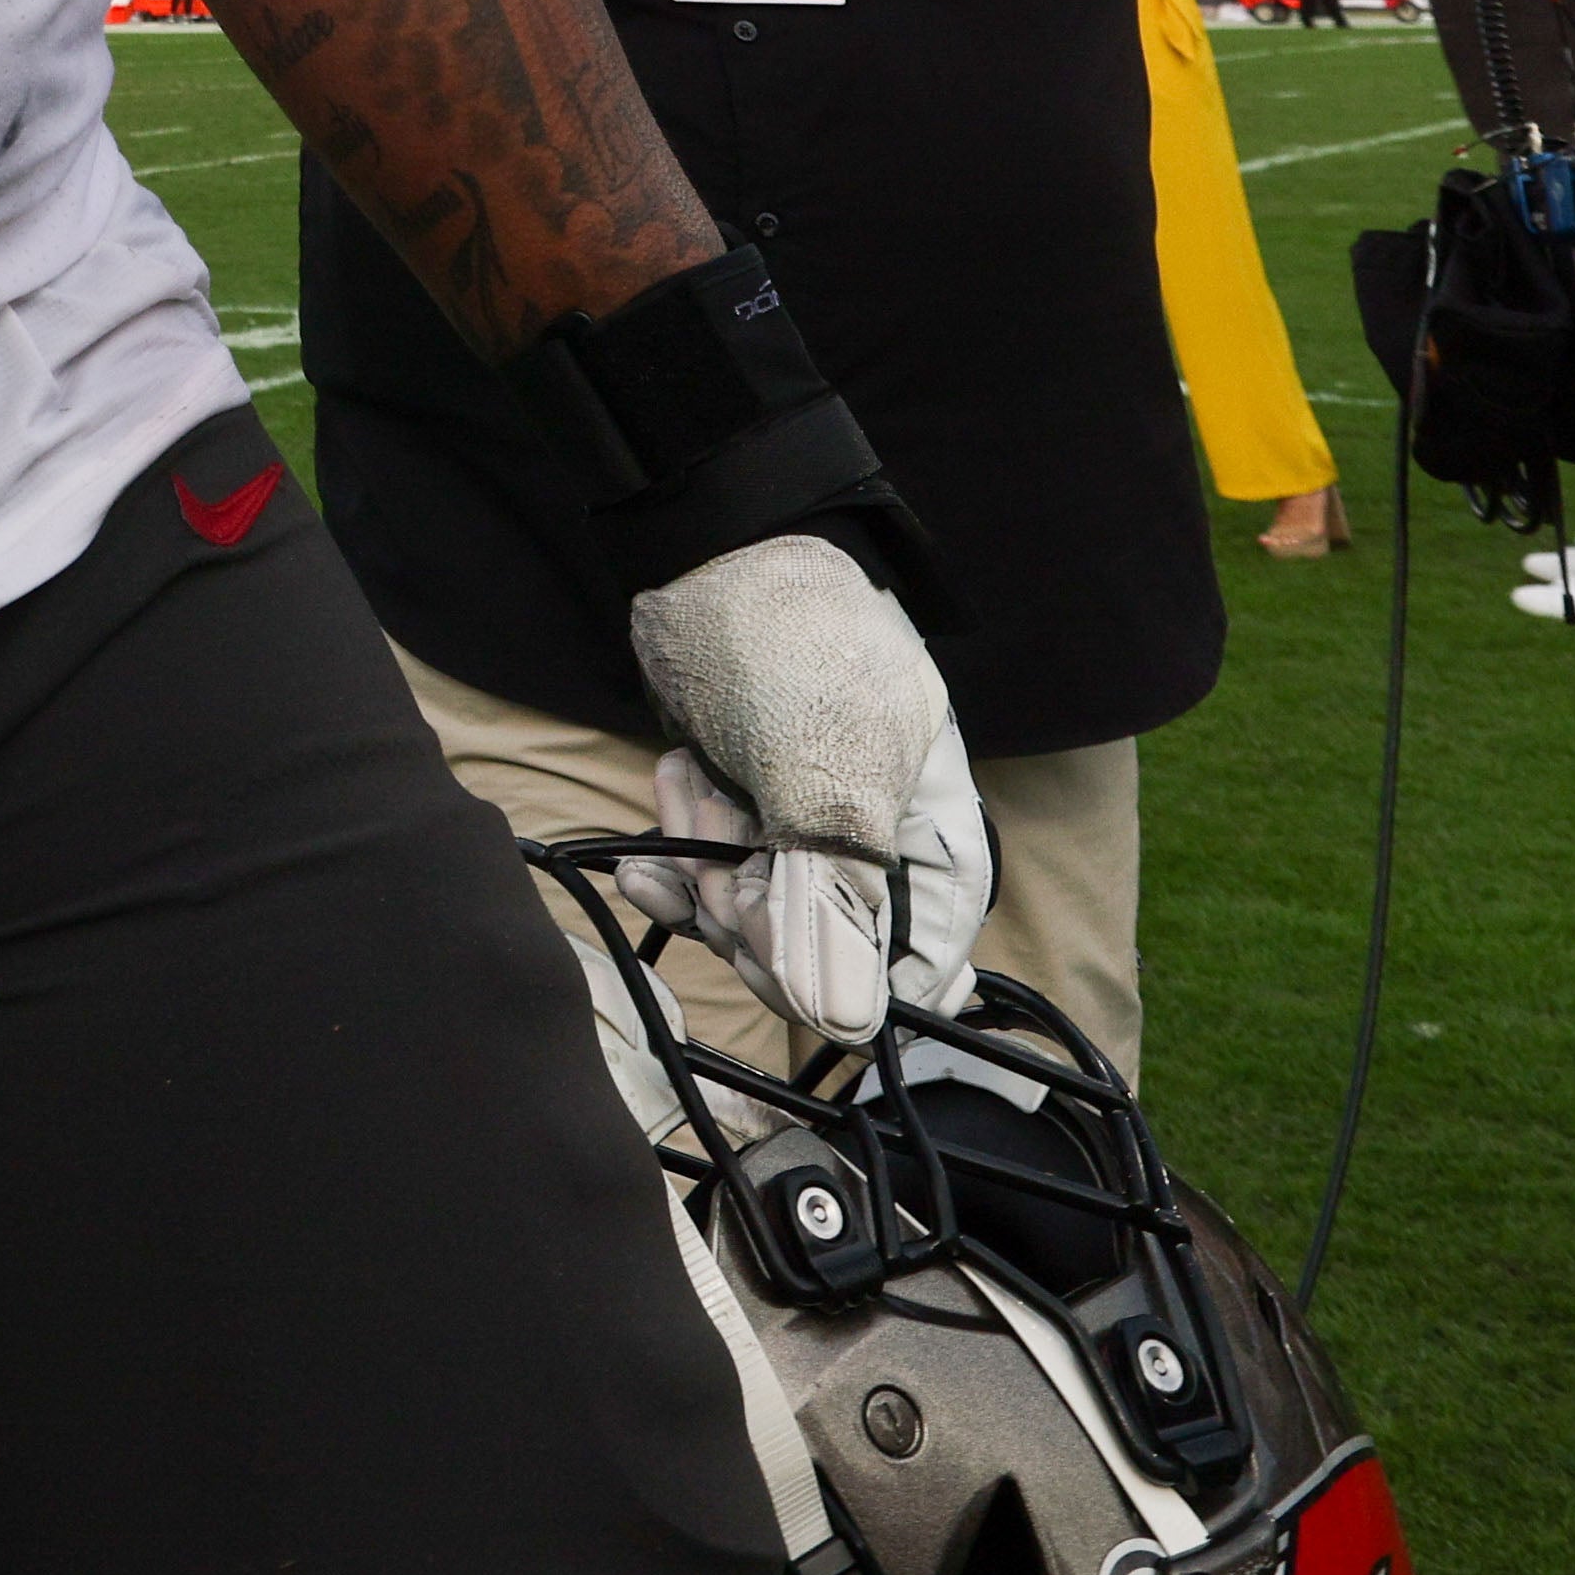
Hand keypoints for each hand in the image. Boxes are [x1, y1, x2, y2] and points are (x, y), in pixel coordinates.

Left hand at [628, 534, 987, 1047]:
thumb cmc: (792, 639)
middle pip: (819, 953)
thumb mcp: (824, 769)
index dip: (841, 981)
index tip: (776, 952)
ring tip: (684, 788)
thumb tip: (847, 1022)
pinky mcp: (743, 813)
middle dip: (751, 916)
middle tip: (714, 849)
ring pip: (755, 920)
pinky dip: (674, 873)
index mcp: (929, 835)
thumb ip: (834, 896)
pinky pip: (710, 882)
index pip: (911, 966)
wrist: (706, 552)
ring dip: (702, 876)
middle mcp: (875, 843)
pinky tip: (644, 859)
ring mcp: (804, 829)